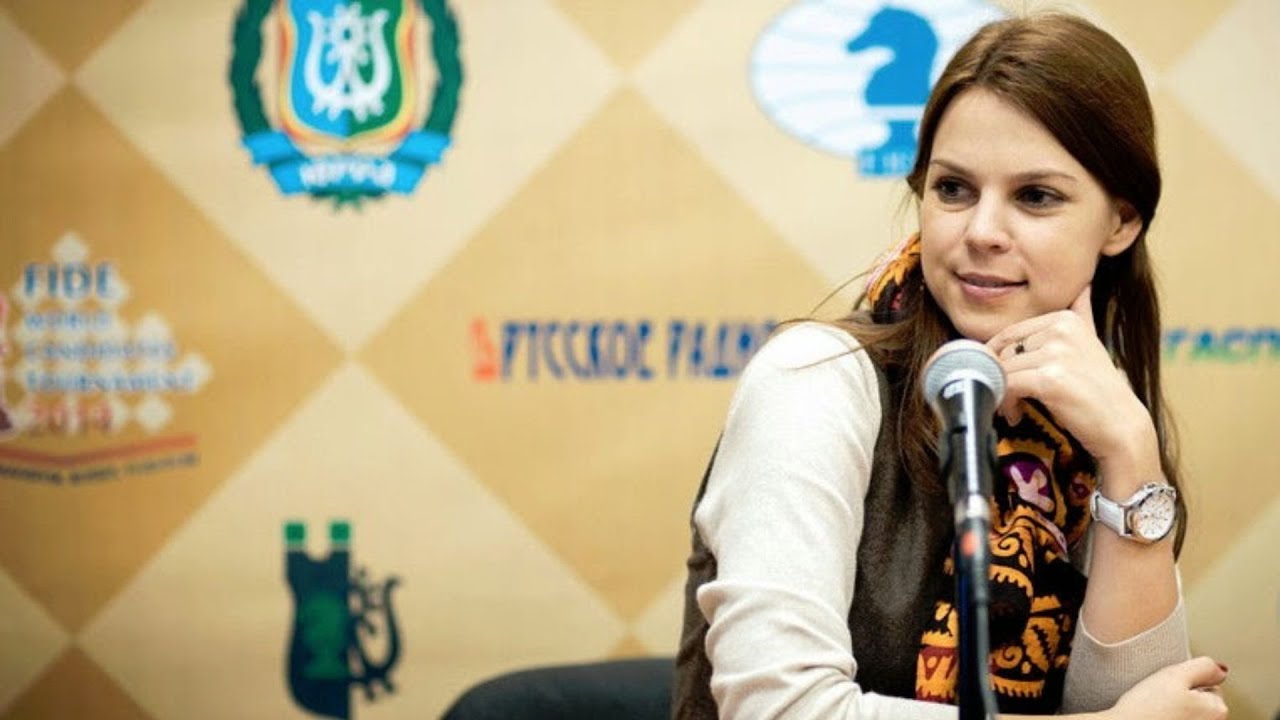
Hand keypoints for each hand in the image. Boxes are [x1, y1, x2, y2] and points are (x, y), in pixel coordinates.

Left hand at [986, 285, 1159, 485]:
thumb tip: (1084, 284)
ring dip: (1001, 393)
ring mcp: (1056, 353)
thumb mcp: (1091, 342)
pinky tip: (1016, 415)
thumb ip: (1082, 312)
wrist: (1121, 426)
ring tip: (1014, 409)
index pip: (1010, 334)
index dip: (1000, 360)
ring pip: (1001, 369)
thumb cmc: (1100, 390)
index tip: (1008, 379)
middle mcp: (1061, 329)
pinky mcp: (1050, 379)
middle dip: (1000, 377)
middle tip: (1009, 398)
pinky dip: (1005, 404)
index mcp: (1065, 318)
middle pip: (1004, 351)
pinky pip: (1007, 386)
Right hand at [1106, 656, 1228, 719]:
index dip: (1186, 680)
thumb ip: (1203, 666)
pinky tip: (1153, 718)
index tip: (1169, 685)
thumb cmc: (1146, 709)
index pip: (1209, 684)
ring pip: (1186, 714)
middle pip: (1200, 702)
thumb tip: (1222, 669)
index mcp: (1218, 710)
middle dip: (1183, 697)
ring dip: (1174, 710)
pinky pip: (1174, 719)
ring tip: (1154, 709)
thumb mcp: (1175, 675)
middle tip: (1160, 697)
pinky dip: (1165, 718)